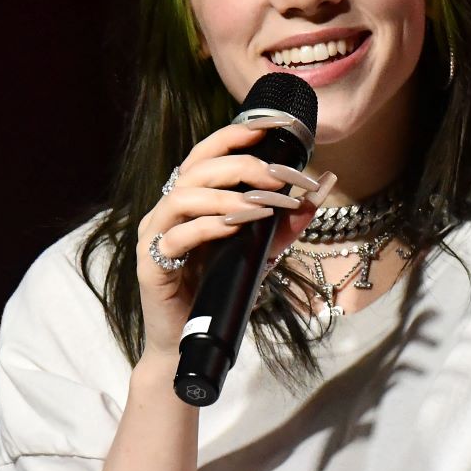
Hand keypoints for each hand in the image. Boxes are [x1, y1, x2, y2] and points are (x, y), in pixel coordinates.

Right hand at [136, 119, 334, 357]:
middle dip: (243, 166)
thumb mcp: (260, 253)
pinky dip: (207, 228)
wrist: (187, 342)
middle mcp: (168, 211)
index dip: (237, 134)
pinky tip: (234, 228)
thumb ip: (285, 223)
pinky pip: (175, 238)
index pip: (208, 152)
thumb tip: (319, 191)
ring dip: (227, 196)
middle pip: (197, 167)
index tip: (274, 127)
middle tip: (281, 177)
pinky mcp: (151, 266)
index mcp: (190, 199)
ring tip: (262, 206)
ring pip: (182, 197)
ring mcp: (155, 236)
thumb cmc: (220, 291)